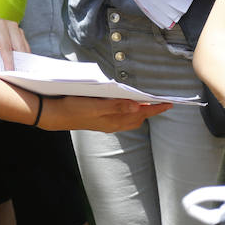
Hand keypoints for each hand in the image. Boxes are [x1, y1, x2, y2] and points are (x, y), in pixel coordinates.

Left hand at [0, 12, 26, 68]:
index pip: (5, 46)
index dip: (8, 60)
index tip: (10, 71)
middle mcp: (10, 26)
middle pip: (19, 47)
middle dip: (20, 61)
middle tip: (18, 75)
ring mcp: (17, 29)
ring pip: (24, 47)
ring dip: (23, 60)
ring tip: (21, 73)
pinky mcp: (20, 34)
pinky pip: (25, 47)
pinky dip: (23, 57)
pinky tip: (20, 66)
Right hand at [37, 94, 172, 131]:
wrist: (55, 115)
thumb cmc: (73, 108)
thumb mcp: (95, 105)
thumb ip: (116, 105)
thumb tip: (137, 107)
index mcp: (114, 120)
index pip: (141, 114)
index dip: (155, 109)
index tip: (169, 104)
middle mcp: (112, 123)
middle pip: (138, 118)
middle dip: (150, 111)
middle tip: (160, 101)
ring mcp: (106, 123)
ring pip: (129, 119)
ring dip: (139, 111)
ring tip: (146, 102)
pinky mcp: (100, 120)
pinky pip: (120, 117)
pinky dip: (128, 111)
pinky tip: (125, 104)